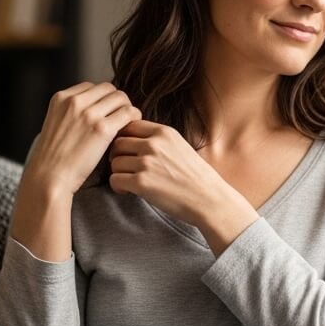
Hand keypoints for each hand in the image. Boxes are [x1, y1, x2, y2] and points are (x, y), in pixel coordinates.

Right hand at [24, 82, 140, 200]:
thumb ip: (71, 113)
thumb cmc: (53, 158)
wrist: (49, 177)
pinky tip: (130, 129)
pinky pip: (129, 112)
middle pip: (108, 89)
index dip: (102, 99)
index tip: (105, 112)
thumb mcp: (55, 124)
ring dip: (126, 108)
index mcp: (61, 98)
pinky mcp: (102, 129)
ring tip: (126, 123)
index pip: (91, 86)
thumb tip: (94, 109)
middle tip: (119, 117)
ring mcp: (88, 114)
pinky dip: (134, 118)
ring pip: (121, 97)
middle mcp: (74, 102)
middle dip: (116, 101)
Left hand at [109, 120, 257, 252]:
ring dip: (118, 173)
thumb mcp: (180, 146)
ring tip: (129, 182)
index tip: (128, 153)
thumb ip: (158, 140)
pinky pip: (115, 180)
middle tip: (125, 169)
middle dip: (118, 157)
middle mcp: (154, 144)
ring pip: (114, 162)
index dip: (124, 139)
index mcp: (164, 132)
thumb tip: (133, 140)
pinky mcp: (142, 182)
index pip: (129, 126)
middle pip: (118, 143)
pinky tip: (128, 192)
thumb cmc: (197, 177)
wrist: (210, 199)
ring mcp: (147, 163)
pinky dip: (118, 187)